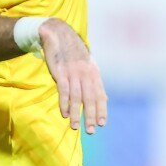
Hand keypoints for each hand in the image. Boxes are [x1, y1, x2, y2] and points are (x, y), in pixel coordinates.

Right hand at [38, 19, 108, 133]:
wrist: (59, 34)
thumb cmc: (74, 52)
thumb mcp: (89, 64)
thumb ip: (95, 82)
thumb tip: (105, 99)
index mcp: (94, 72)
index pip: (100, 94)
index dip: (102, 109)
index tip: (102, 123)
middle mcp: (86, 73)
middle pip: (90, 98)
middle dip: (91, 116)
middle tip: (91, 131)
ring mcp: (74, 72)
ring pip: (77, 97)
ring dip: (76, 113)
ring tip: (75, 127)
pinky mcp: (61, 72)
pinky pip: (64, 90)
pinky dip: (65, 103)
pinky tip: (65, 113)